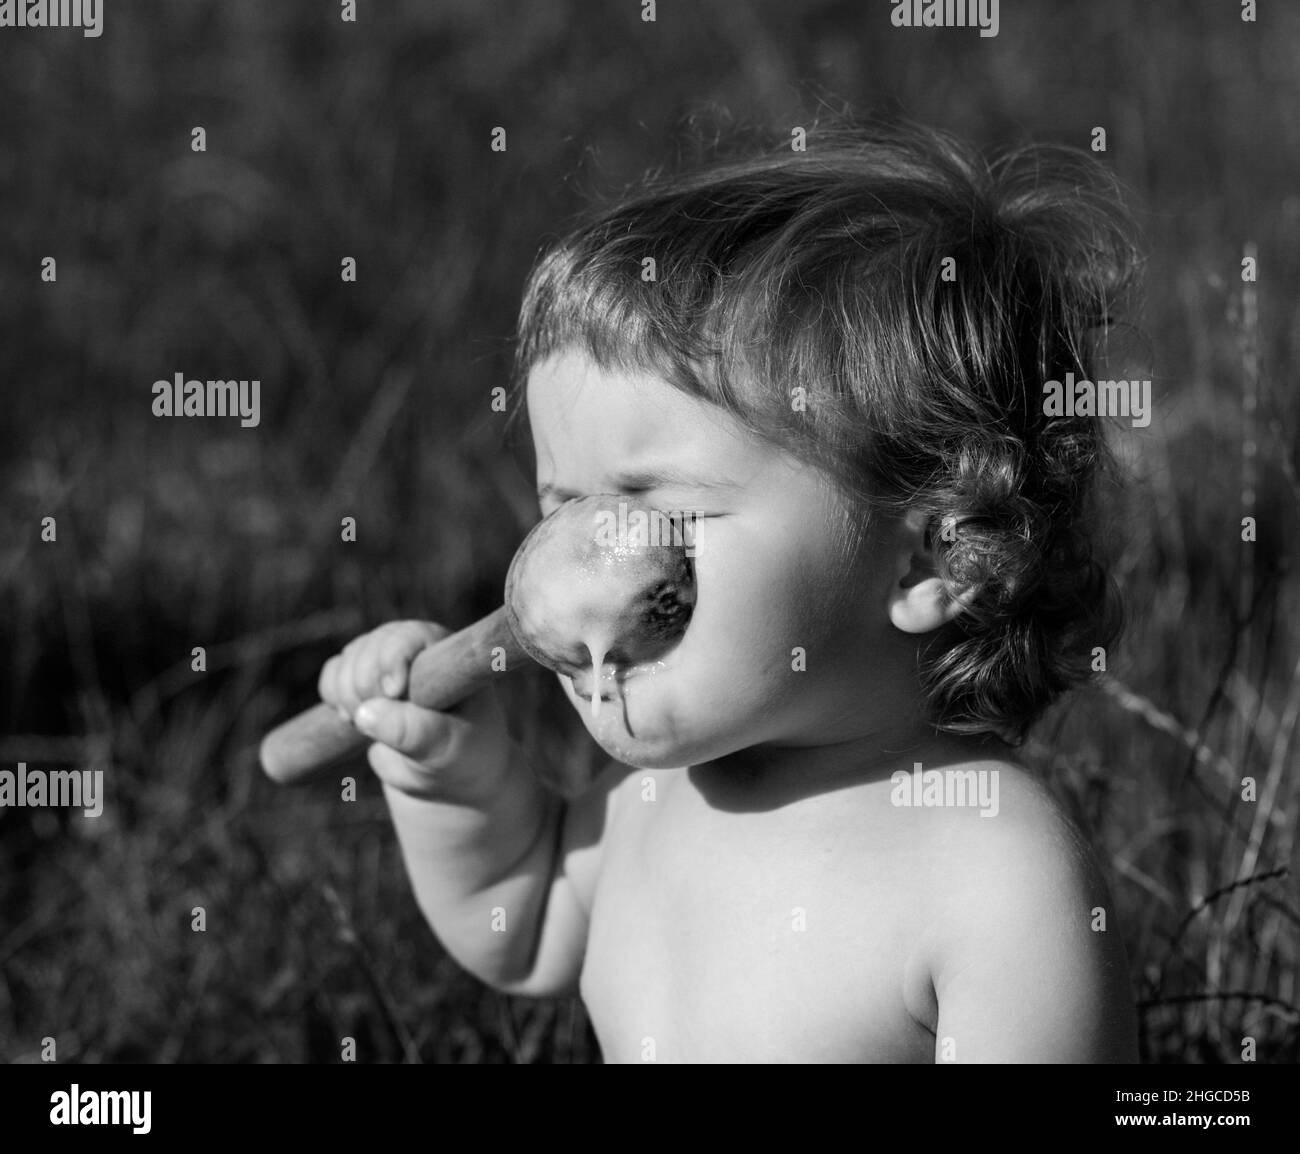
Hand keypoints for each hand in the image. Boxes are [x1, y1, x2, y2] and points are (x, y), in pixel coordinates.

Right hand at [317, 620, 515, 802]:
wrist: (444, 777)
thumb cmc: (460, 757)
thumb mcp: (446, 750)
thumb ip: (413, 732)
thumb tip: (365, 713)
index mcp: (445, 655)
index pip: (410, 638)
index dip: (392, 659)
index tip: (393, 692)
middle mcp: (415, 650)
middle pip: (371, 648)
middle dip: (365, 687)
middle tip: (381, 724)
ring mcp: (386, 663)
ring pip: (348, 659)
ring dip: (348, 695)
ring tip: (368, 729)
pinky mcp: (361, 679)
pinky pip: (333, 673)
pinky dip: (333, 695)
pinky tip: (351, 719)